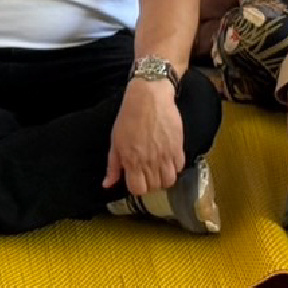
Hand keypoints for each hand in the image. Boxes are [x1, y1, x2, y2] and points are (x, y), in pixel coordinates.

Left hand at [104, 78, 184, 195]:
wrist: (149, 98)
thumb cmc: (129, 117)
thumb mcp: (115, 141)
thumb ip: (113, 166)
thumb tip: (107, 185)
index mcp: (132, 161)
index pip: (138, 189)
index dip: (137, 186)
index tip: (136, 178)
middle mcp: (150, 162)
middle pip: (154, 187)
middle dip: (150, 183)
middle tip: (148, 172)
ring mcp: (166, 155)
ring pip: (169, 181)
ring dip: (164, 178)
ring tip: (159, 168)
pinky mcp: (178, 147)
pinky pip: (180, 167)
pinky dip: (175, 166)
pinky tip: (169, 158)